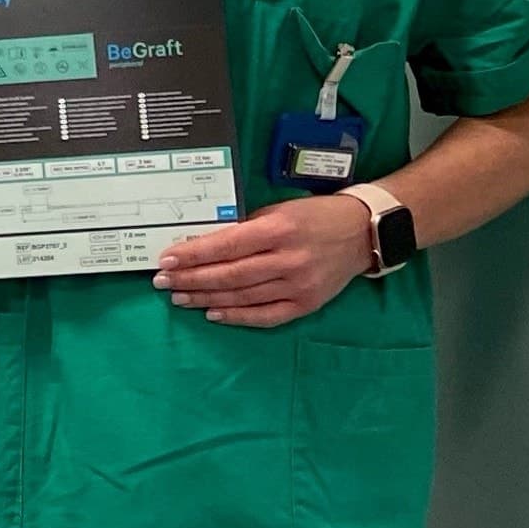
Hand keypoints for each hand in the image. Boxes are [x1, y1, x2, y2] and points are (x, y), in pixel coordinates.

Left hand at [151, 197, 367, 327]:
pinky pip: (265, 316)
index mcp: (279, 229)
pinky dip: (236, 316)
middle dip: (191, 279)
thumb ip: (245, 228)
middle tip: (164, 281)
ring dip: (205, 298)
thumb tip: (204, 246)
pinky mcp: (307, 303)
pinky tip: (213, 313)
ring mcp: (299, 285)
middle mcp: (289, 259)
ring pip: (242, 297)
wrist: (364, 232)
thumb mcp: (279, 211)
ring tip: (180, 297)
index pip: (226, 245)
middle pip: (229, 275)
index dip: (194, 254)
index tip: (167, 259)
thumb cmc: (316, 216)